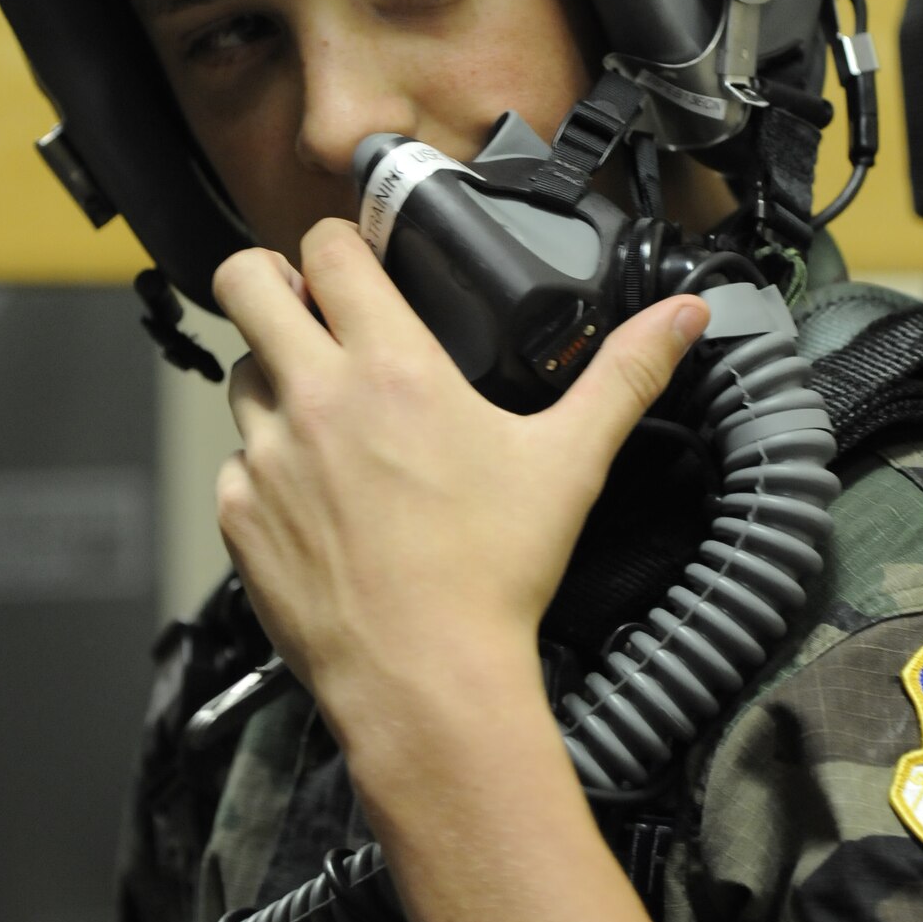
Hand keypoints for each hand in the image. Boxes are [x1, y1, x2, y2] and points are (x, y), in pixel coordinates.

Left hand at [213, 219, 706, 732]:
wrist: (425, 679)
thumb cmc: (495, 572)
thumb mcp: (571, 463)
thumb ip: (625, 375)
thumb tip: (687, 316)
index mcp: (390, 366)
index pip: (327, 247)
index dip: (338, 241)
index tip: (358, 263)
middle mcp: (313, 398)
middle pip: (241, 283)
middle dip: (266, 279)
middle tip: (304, 307)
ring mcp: (264, 458)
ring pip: (240, 377)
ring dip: (273, 379)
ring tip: (325, 418)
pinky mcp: (238, 516)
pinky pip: (236, 465)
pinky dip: (265, 470)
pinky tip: (317, 501)